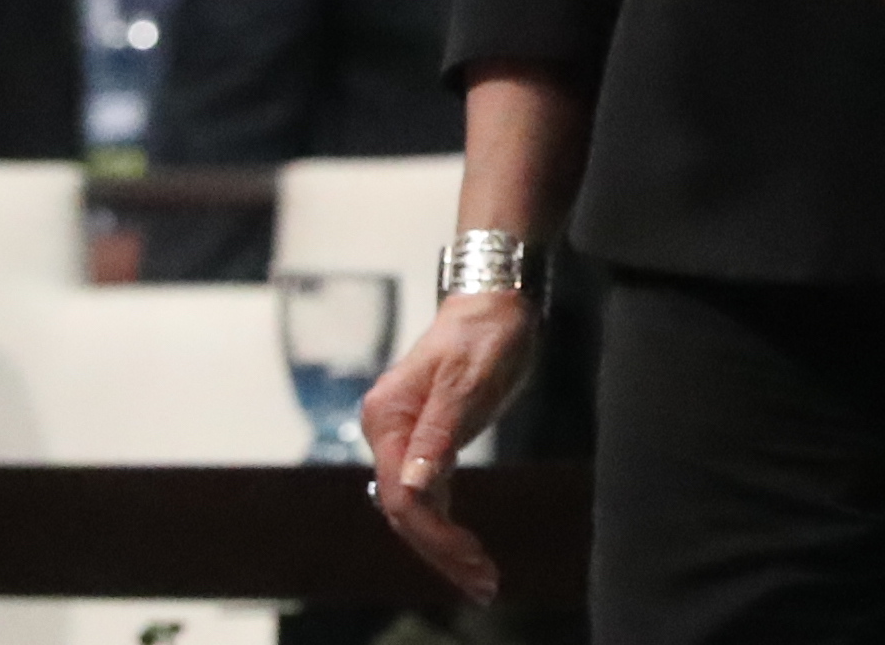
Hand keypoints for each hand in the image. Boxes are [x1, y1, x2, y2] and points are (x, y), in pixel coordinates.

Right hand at [362, 287, 536, 603]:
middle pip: (405, 510)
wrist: (496, 298)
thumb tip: (414, 488)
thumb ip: (440, 433)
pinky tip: (466, 550)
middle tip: (484, 585)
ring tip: (482, 579)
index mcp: (388, 419)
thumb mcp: (468, 379)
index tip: (473, 562)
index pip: (403, 497)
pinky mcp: (427, 440)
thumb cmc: (485, 330)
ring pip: (416, 507)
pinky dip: (447, 524)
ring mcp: (406, 438)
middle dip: (442, 551)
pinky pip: (429, 494)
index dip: (436, 536)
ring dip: (445, 546)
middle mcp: (388, 432)